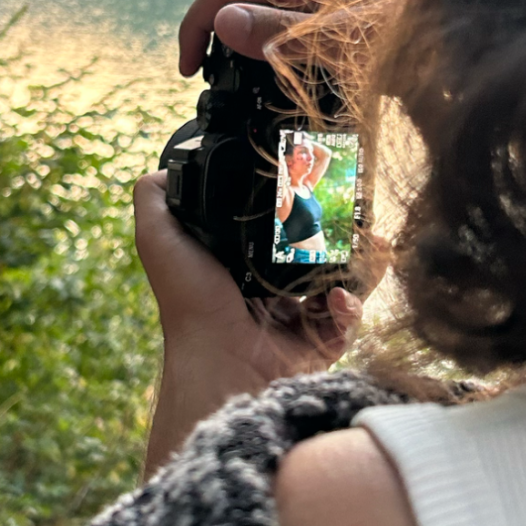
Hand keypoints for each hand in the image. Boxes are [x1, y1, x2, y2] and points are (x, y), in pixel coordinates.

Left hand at [135, 170, 367, 475]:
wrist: (219, 359)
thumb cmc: (188, 301)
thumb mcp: (159, 239)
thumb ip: (155, 199)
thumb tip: (171, 166)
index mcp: (238, 268)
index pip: (274, 229)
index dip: (295, 207)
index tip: (316, 184)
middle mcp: (269, 292)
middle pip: (315, 253)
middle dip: (340, 233)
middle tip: (355, 215)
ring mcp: (297, 319)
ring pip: (341, 282)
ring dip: (360, 263)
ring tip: (370, 246)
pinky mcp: (319, 345)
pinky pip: (349, 319)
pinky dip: (353, 304)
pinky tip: (341, 295)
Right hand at [177, 0, 399, 75]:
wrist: (474, 39)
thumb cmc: (416, 40)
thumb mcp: (342, 43)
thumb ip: (281, 31)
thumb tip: (223, 21)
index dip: (194, 27)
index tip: (188, 72)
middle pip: (240, 0)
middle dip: (215, 38)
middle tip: (211, 85)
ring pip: (265, 17)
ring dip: (245, 49)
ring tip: (240, 88)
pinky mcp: (345, 19)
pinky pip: (293, 31)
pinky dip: (276, 54)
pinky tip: (286, 81)